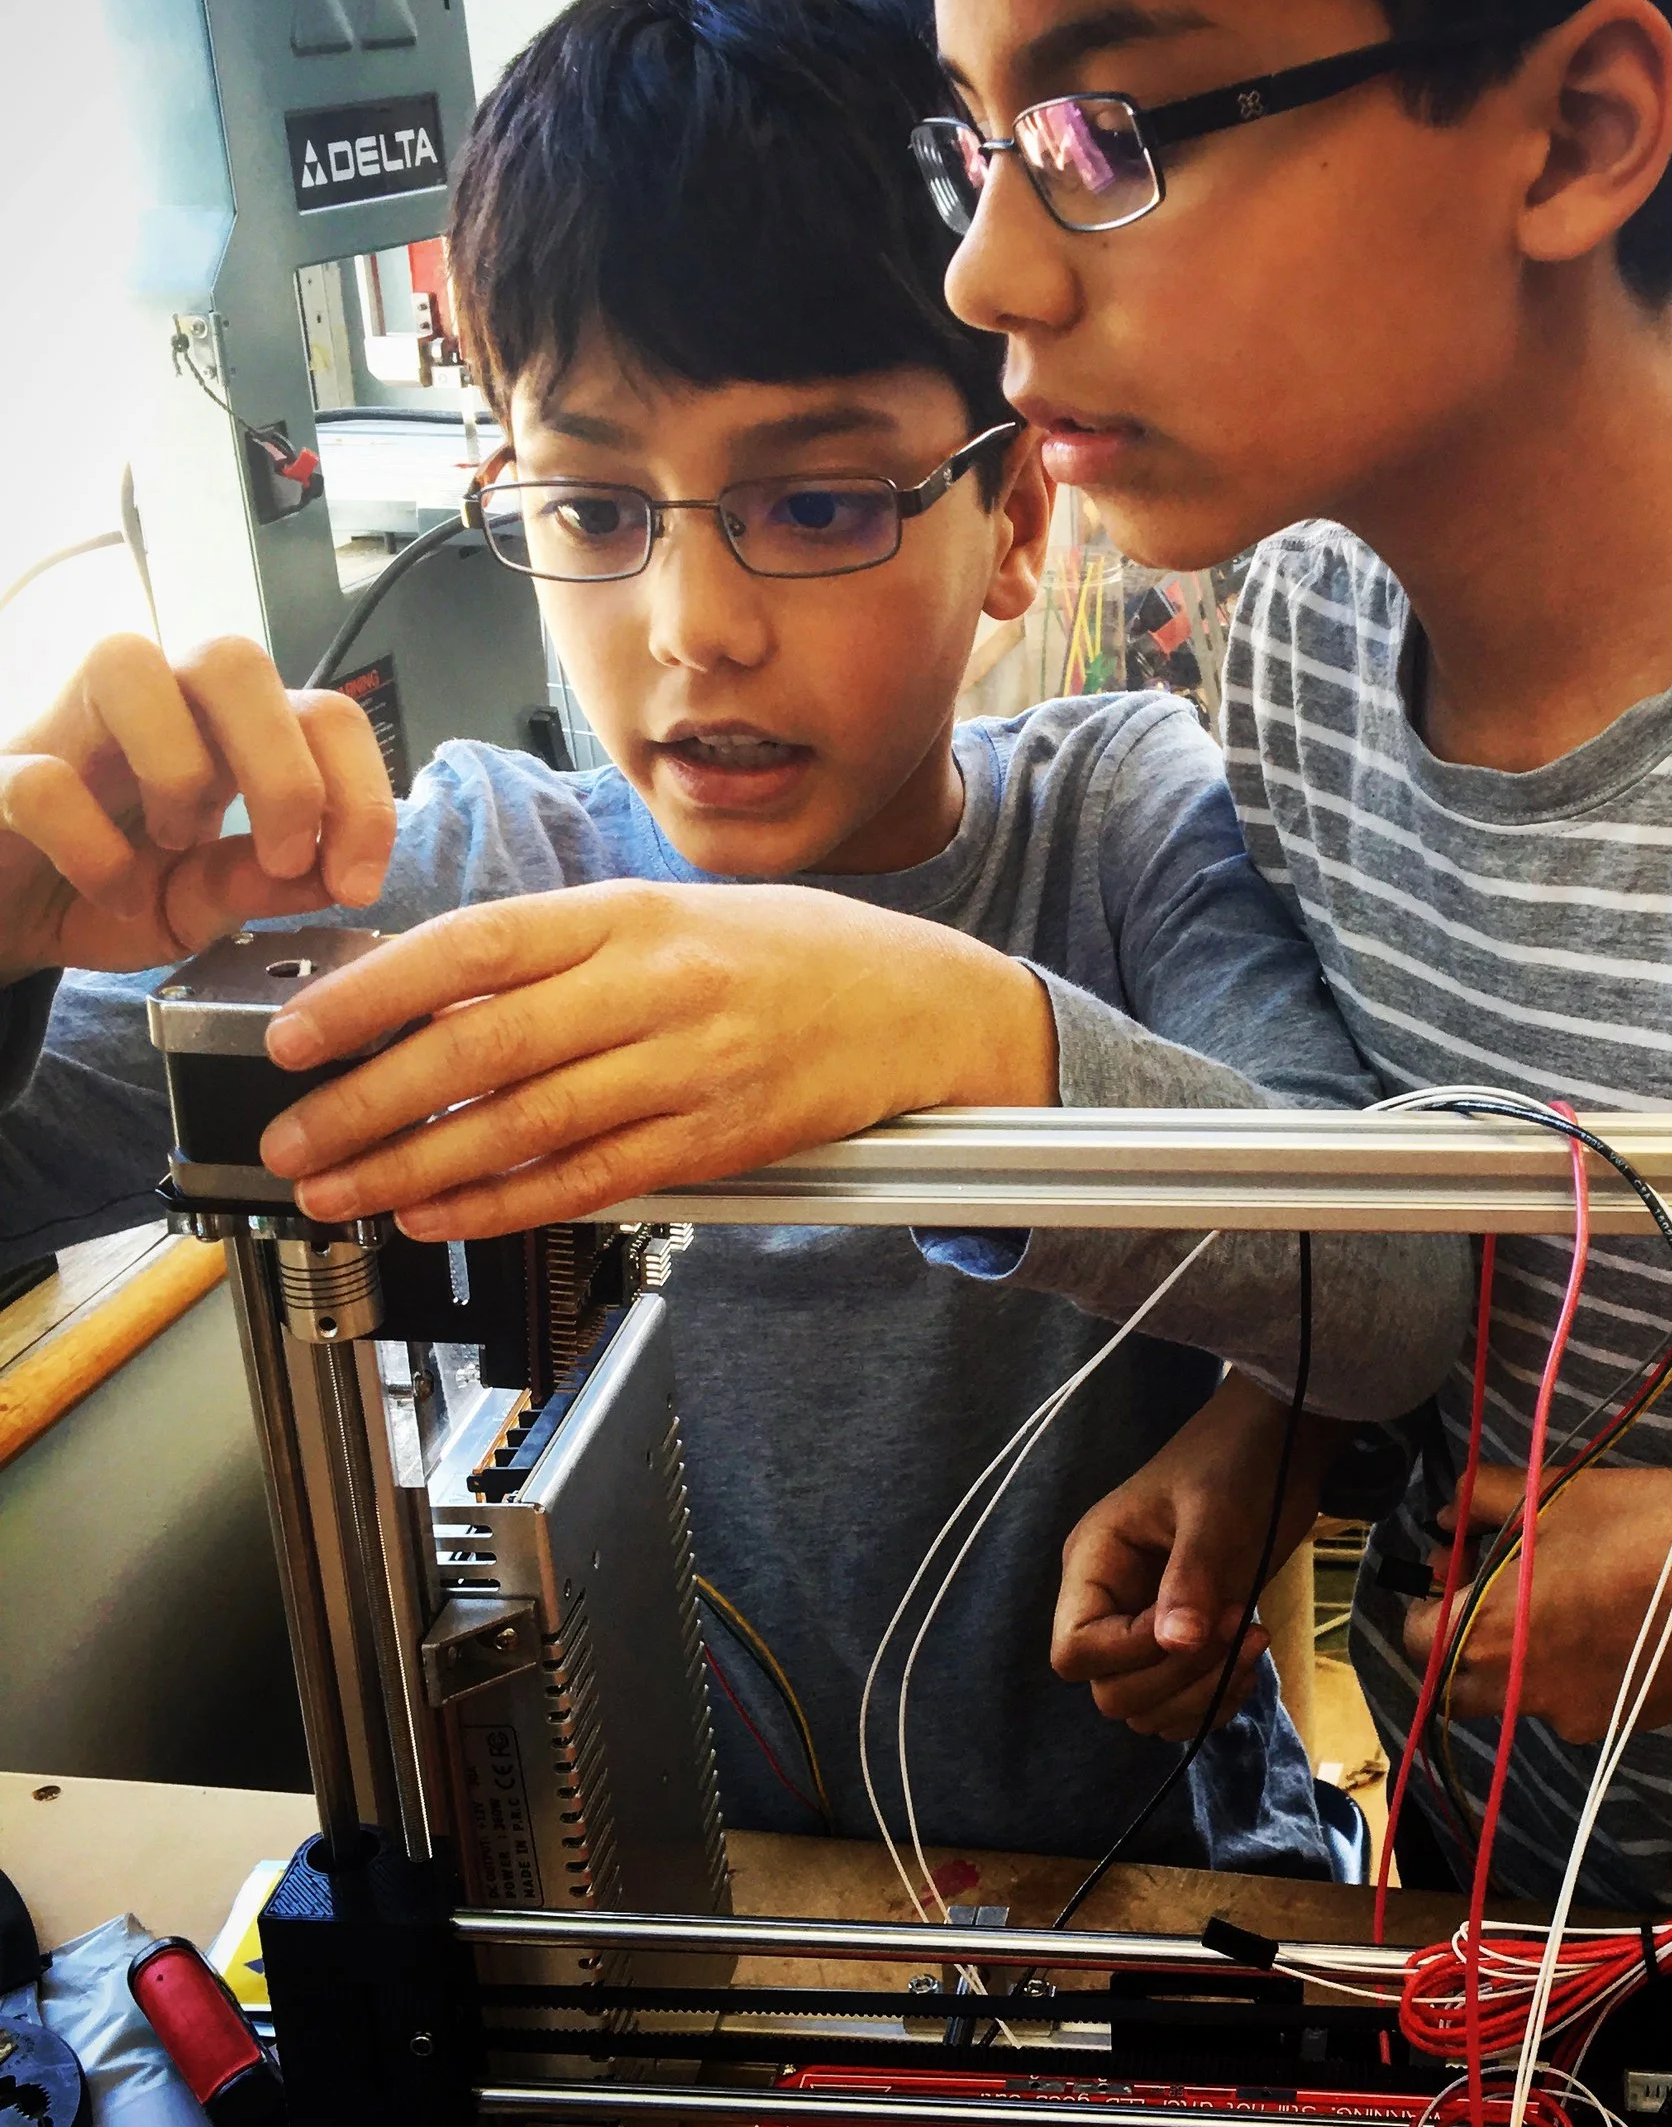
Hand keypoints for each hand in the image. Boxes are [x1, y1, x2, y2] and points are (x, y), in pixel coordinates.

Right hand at [0, 634, 394, 986]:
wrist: (11, 918)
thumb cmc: (113, 892)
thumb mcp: (204, 906)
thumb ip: (260, 888)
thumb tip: (330, 876)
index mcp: (227, 734)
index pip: (323, 712)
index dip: (361, 792)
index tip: (358, 883)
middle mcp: (157, 707)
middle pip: (234, 660)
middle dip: (285, 770)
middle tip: (286, 859)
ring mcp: (72, 724)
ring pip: (128, 662)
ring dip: (178, 770)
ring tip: (177, 845)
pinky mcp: (3, 768)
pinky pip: (45, 778)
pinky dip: (94, 851)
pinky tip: (113, 893)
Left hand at [254, 878, 1058, 1236]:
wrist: (922, 1005)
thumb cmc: (791, 955)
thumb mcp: (673, 914)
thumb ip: (562, 952)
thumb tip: (426, 997)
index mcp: (633, 914)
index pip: (477, 946)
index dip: (372, 995)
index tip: (295, 1037)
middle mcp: (660, 986)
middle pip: (486, 1047)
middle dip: (370, 1101)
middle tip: (294, 1140)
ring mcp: (694, 1068)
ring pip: (530, 1124)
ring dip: (420, 1164)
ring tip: (343, 1189)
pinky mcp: (721, 1140)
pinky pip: (595, 1178)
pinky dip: (508, 1201)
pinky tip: (444, 1212)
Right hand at [1054, 1376, 1343, 1742]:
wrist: (1277, 1449)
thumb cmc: (1235, 1462)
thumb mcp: (1213, 1510)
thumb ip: (1191, 1575)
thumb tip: (1175, 1644)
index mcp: (1094, 1565)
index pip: (1075, 1650)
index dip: (1132, 1656)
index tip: (1198, 1626)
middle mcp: (1110, 1604)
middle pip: (1111, 1691)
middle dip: (1179, 1678)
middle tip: (1238, 1628)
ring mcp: (1145, 1627)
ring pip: (1145, 1709)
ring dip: (1201, 1697)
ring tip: (1252, 1643)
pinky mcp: (1184, 1643)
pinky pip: (1180, 1708)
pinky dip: (1215, 1704)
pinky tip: (1250, 1663)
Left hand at [1412, 1464, 1671, 1746]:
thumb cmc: (1644, 1525)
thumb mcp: (1553, 1491)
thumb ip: (1481, 1501)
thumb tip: (1445, 1514)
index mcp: (1487, 1635)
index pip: (1416, 1637)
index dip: (1430, 1599)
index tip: (1462, 1563)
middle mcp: (1520, 1693)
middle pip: (1457, 1681)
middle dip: (1464, 1639)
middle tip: (1503, 1585)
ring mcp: (1573, 1717)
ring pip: (1516, 1694)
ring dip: (1517, 1656)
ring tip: (1565, 1599)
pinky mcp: (1620, 1726)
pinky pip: (1570, 1701)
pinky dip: (1570, 1670)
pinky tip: (1612, 1624)